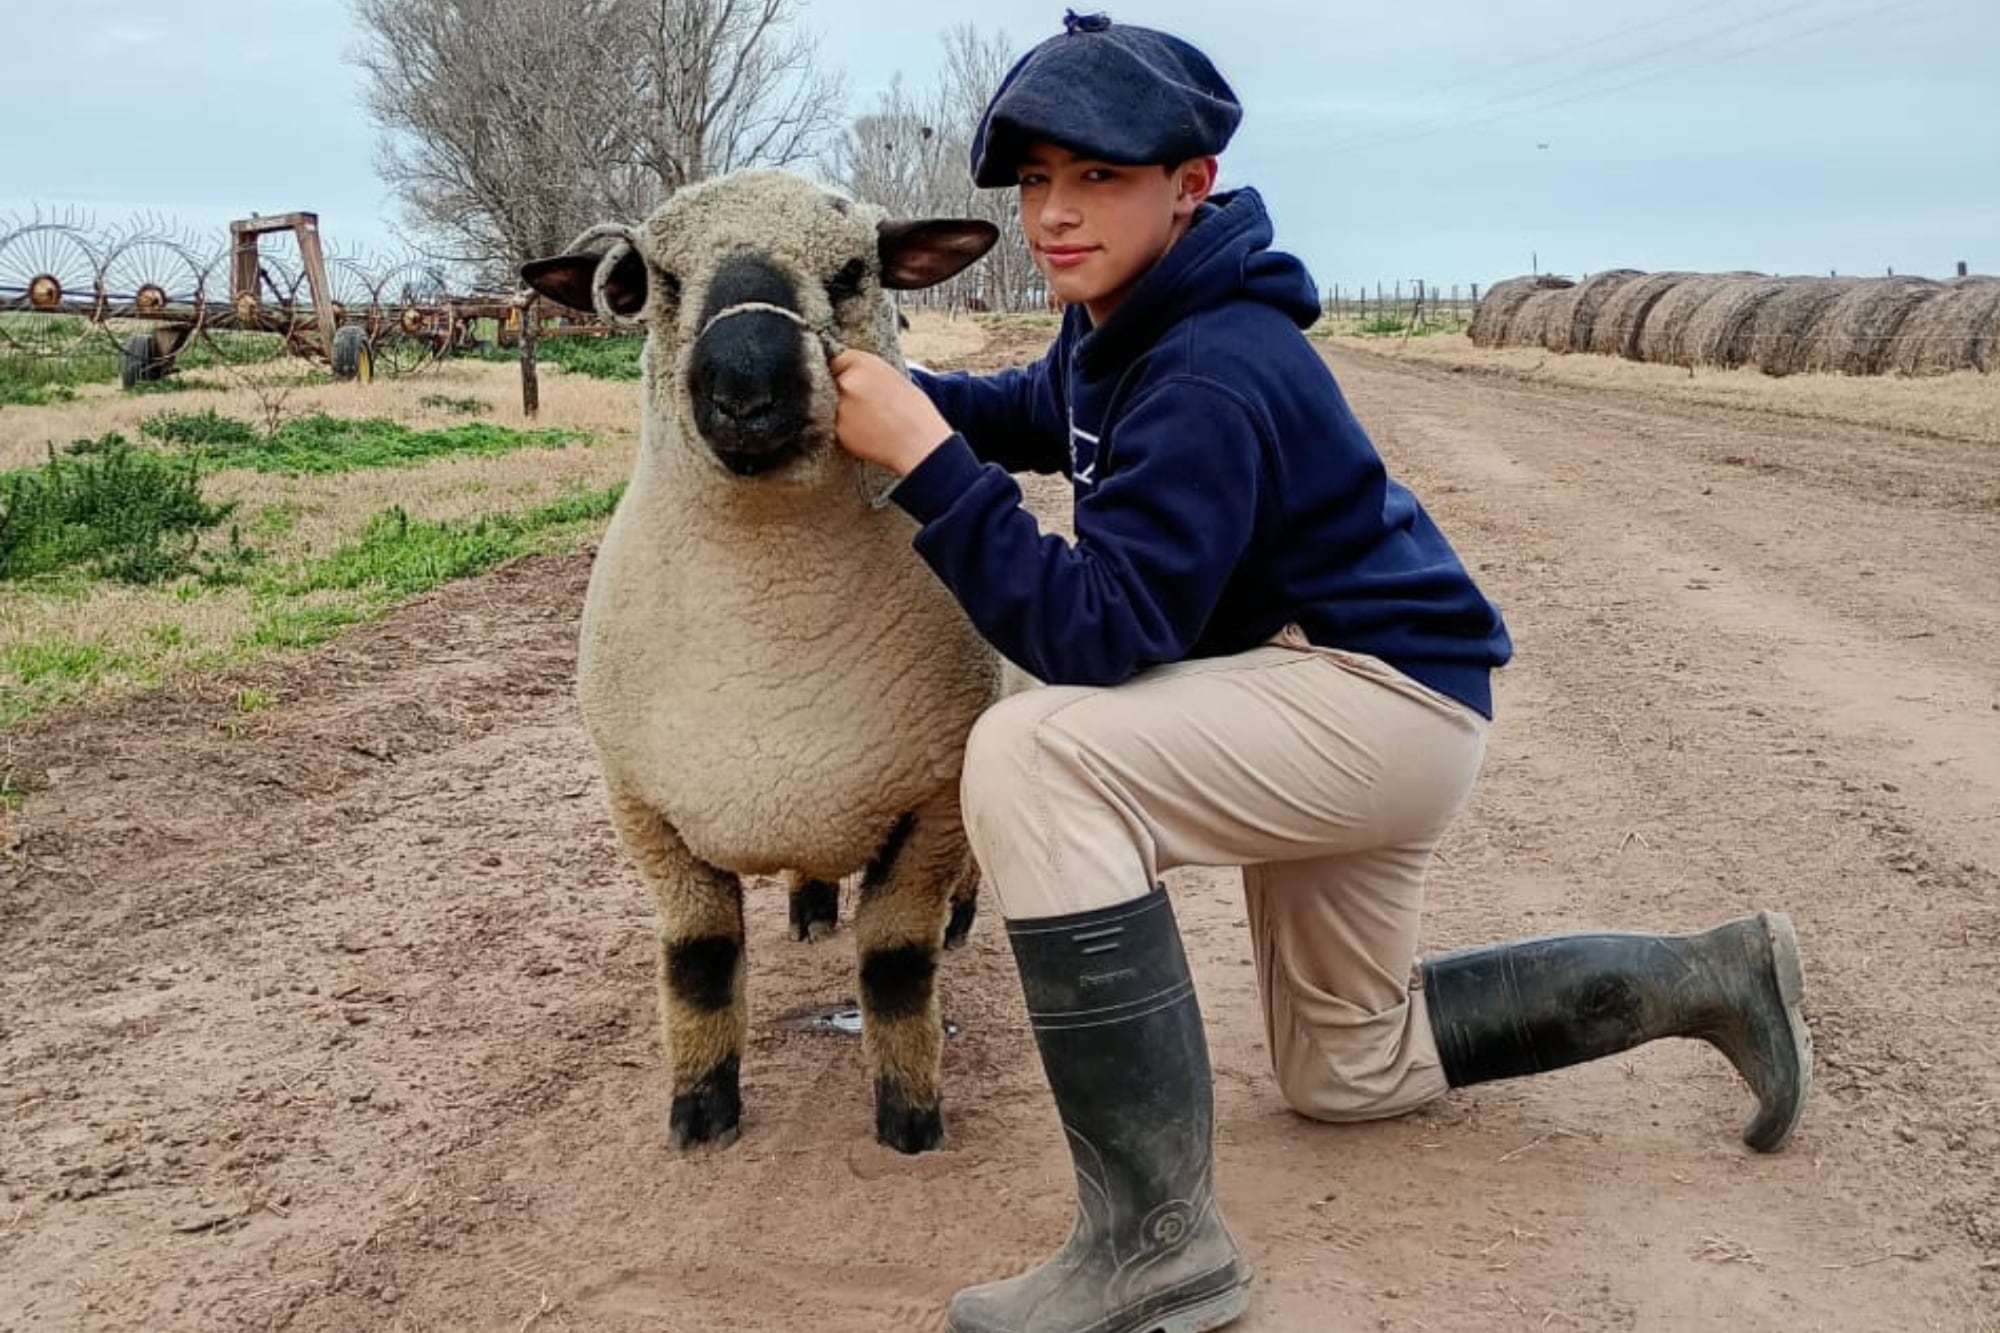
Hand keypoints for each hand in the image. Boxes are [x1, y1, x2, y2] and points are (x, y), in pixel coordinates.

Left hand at [830, 350, 953, 475]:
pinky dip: (847, 429)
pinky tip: (867, 432)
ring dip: (844, 411)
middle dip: (841, 391)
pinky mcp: (838, 428)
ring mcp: (840, 405)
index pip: (838, 360)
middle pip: (832, 382)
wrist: (920, 443)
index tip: (847, 380)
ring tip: (869, 420)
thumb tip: (848, 374)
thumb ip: (866, 373)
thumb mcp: (893, 377)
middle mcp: (848, 380)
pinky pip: (835, 425)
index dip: (843, 372)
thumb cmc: (915, 412)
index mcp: (864, 363)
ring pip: (832, 405)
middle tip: (862, 404)